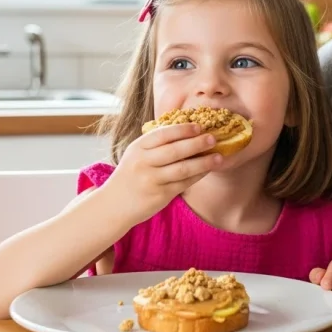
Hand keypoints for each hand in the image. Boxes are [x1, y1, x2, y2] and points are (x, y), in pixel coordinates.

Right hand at [102, 122, 221, 224]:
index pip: (163, 134)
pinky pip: (183, 183)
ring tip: (218, 157)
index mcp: (138, 148)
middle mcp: (143, 163)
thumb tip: (188, 132)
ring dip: (203, 162)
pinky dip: (197, 175)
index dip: (183, 129)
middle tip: (213, 138)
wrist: (114, 205)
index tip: (199, 126)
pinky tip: (207, 170)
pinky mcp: (159, 195)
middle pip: (175, 150)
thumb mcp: (136, 154)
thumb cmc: (130, 175)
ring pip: (182, 168)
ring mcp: (151, 180)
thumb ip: (156, 144)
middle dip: (197, 143)